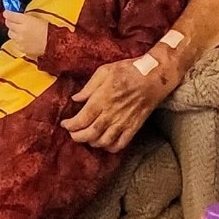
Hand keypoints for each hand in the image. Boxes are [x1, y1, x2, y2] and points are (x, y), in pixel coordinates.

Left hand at [4, 10, 48, 57]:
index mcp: (25, 21)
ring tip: (20, 31)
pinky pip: (14, 42)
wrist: (54, 44)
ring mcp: (20, 40)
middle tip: (14, 21)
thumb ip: (26, 16)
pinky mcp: (21, 48)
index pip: (10, 15)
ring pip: (10, 33)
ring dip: (13, 31)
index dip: (7, 13)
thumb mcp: (38, 18)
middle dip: (10, 21)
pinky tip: (24, 39)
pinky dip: (17, 40)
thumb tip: (17, 14)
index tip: (7, 13)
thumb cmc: (48, 30)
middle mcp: (21, 30)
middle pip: (8, 24)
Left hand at [61, 49, 177, 152]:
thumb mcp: (104, 71)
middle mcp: (111, 114)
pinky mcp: (134, 127)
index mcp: (102, 99)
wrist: (154, 77)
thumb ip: (89, 87)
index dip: (70, 125)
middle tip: (72, 134)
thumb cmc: (128, 71)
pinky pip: (121, 144)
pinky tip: (105, 143)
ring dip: (92, 143)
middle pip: (90, 133)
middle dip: (78, 137)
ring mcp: (123, 122)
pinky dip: (110, 148)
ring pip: (104, 141)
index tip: (65, 124)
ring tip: (87, 138)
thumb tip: (76, 98)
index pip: (82, 119)